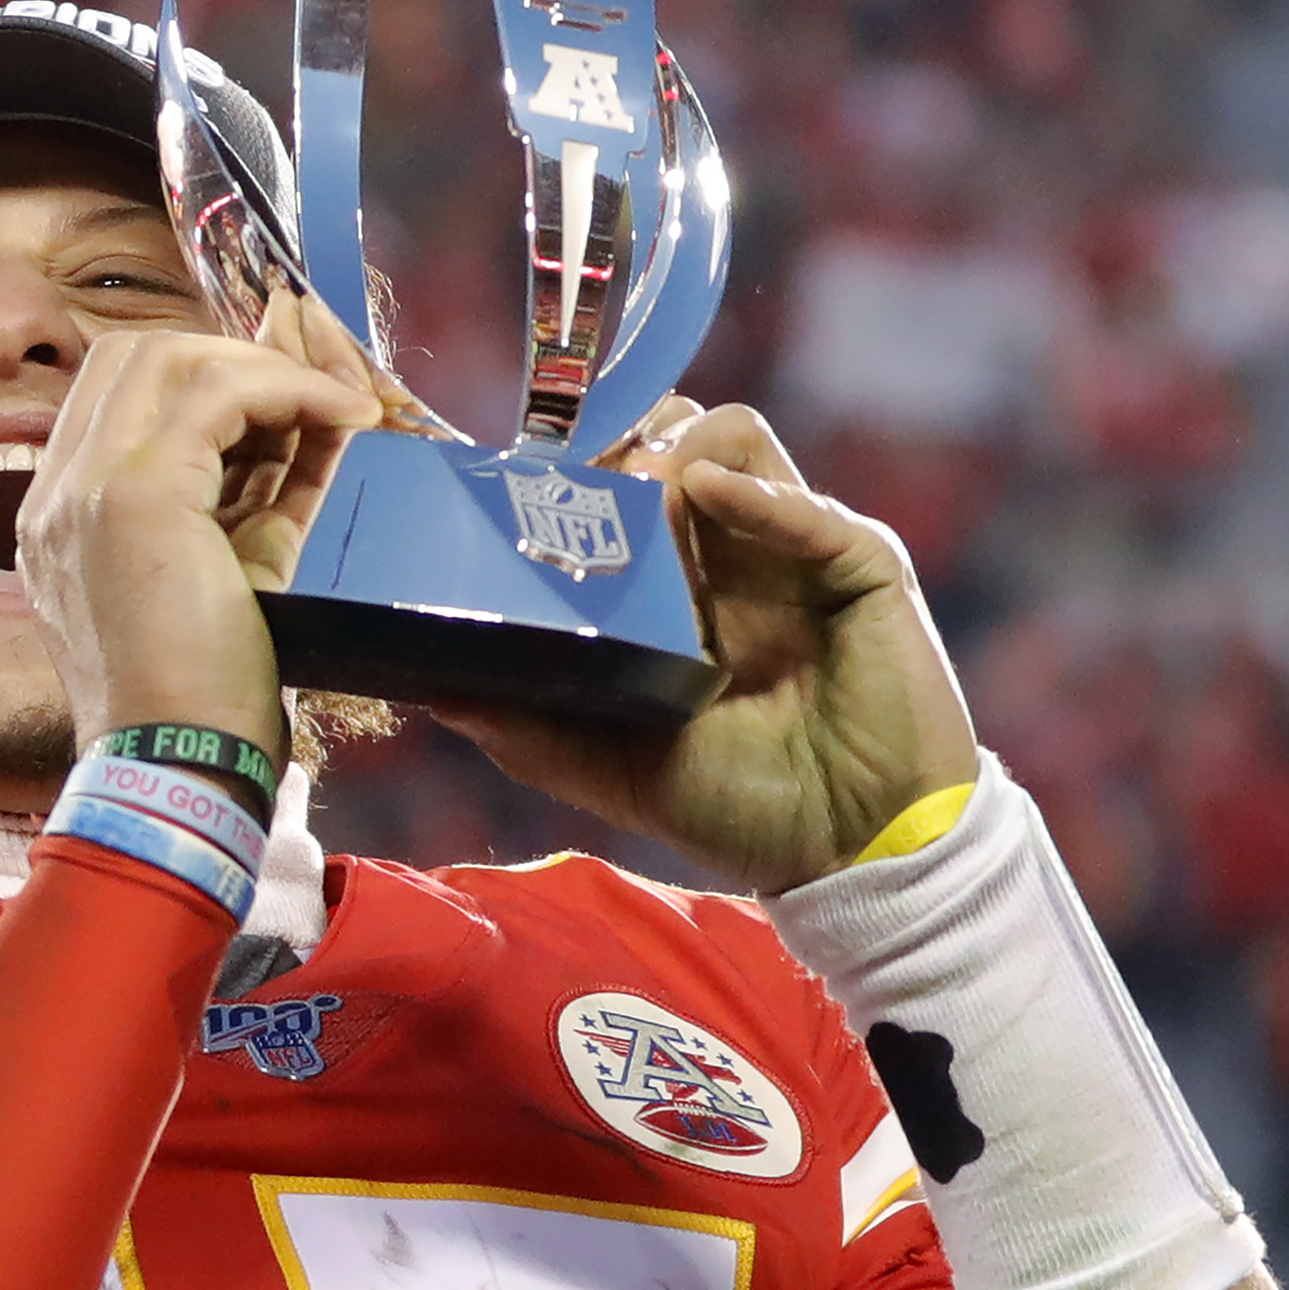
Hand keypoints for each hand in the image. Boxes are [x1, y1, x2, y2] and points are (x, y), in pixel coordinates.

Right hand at [17, 292, 380, 755]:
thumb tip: (314, 416)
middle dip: (236, 356)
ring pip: (169, 355)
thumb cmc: (206, 699)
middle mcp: (56, 494)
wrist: (177, 768)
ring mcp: (80, 489)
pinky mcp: (129, 497)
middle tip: (315, 391)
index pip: (125, 398)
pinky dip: (293, 390)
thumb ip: (256, 493)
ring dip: (266, 367)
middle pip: (136, 356)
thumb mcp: (235, 572)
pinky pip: (219, 394)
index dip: (214, 382)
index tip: (290, 406)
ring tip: (336, 404)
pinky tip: (346, 417)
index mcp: (65, 518)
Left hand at [433, 401, 979, 890]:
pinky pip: (807, 504)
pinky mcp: (862, 566)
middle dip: (618, 440)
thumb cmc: (740, 809)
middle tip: (573, 472)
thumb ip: (526, 725)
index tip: (521, 477)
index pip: (623, 484)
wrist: (849, 852)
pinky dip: (753, 493)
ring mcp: (798, 550)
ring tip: (636, 492)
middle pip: (672, 437)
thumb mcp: (609, 767)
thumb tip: (427, 685)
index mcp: (679, 586)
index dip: (577, 469)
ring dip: (676, 451)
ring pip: (734, 439)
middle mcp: (734, 553)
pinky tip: (702, 496)